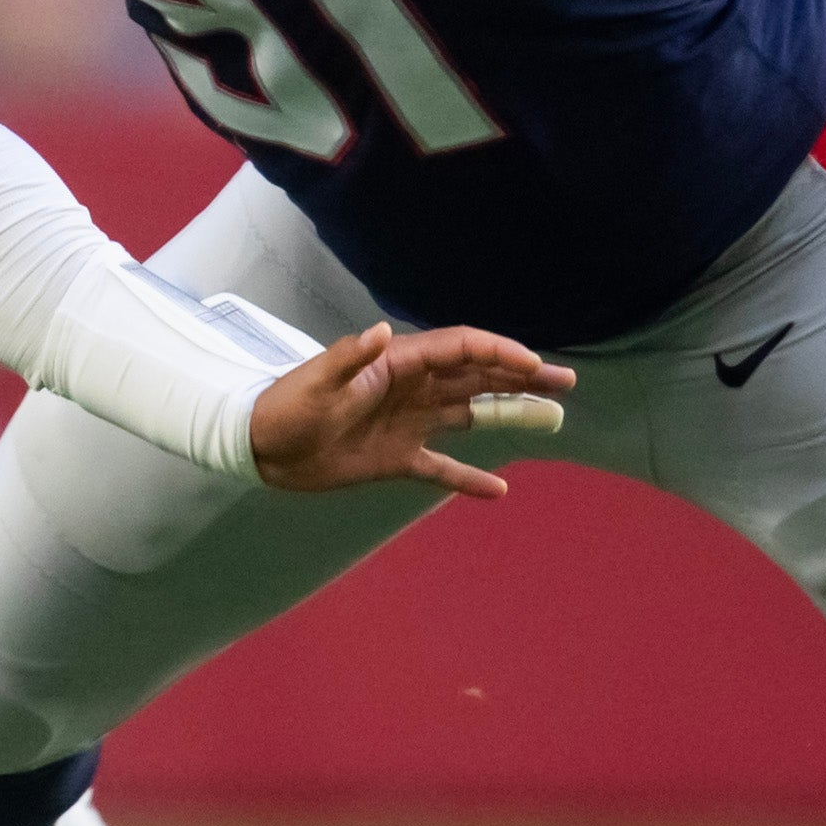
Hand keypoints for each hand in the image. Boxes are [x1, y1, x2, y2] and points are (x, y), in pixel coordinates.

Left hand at [250, 322, 572, 497]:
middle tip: (565, 382)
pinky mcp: (396, 459)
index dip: (497, 353)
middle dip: (520, 377)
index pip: (459, 350)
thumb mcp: (315, 382)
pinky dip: (469, 478)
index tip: (533, 364)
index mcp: (397, 365)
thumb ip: (349, 358)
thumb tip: (383, 334)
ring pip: (470, 416)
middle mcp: (410, 389)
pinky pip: (442, 467)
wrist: (260, 447)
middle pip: (476, 377)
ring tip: (552, 417)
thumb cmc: (285, 407)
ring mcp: (407, 424)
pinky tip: (498, 491)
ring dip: (509, 415)